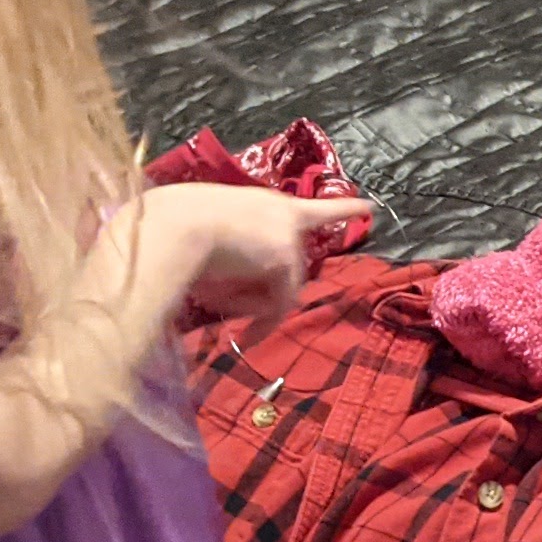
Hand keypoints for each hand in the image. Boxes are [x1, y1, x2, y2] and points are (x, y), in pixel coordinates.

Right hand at [154, 185, 374, 326]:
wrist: (172, 225)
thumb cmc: (174, 227)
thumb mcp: (207, 243)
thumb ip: (232, 263)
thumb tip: (240, 296)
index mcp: (263, 203)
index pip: (316, 207)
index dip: (343, 208)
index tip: (369, 207)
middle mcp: (283, 212)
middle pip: (289, 266)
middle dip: (263, 294)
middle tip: (238, 315)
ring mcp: (287, 235)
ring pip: (283, 286)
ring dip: (253, 306)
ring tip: (223, 313)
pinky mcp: (284, 258)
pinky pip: (280, 303)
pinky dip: (266, 323)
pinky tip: (248, 339)